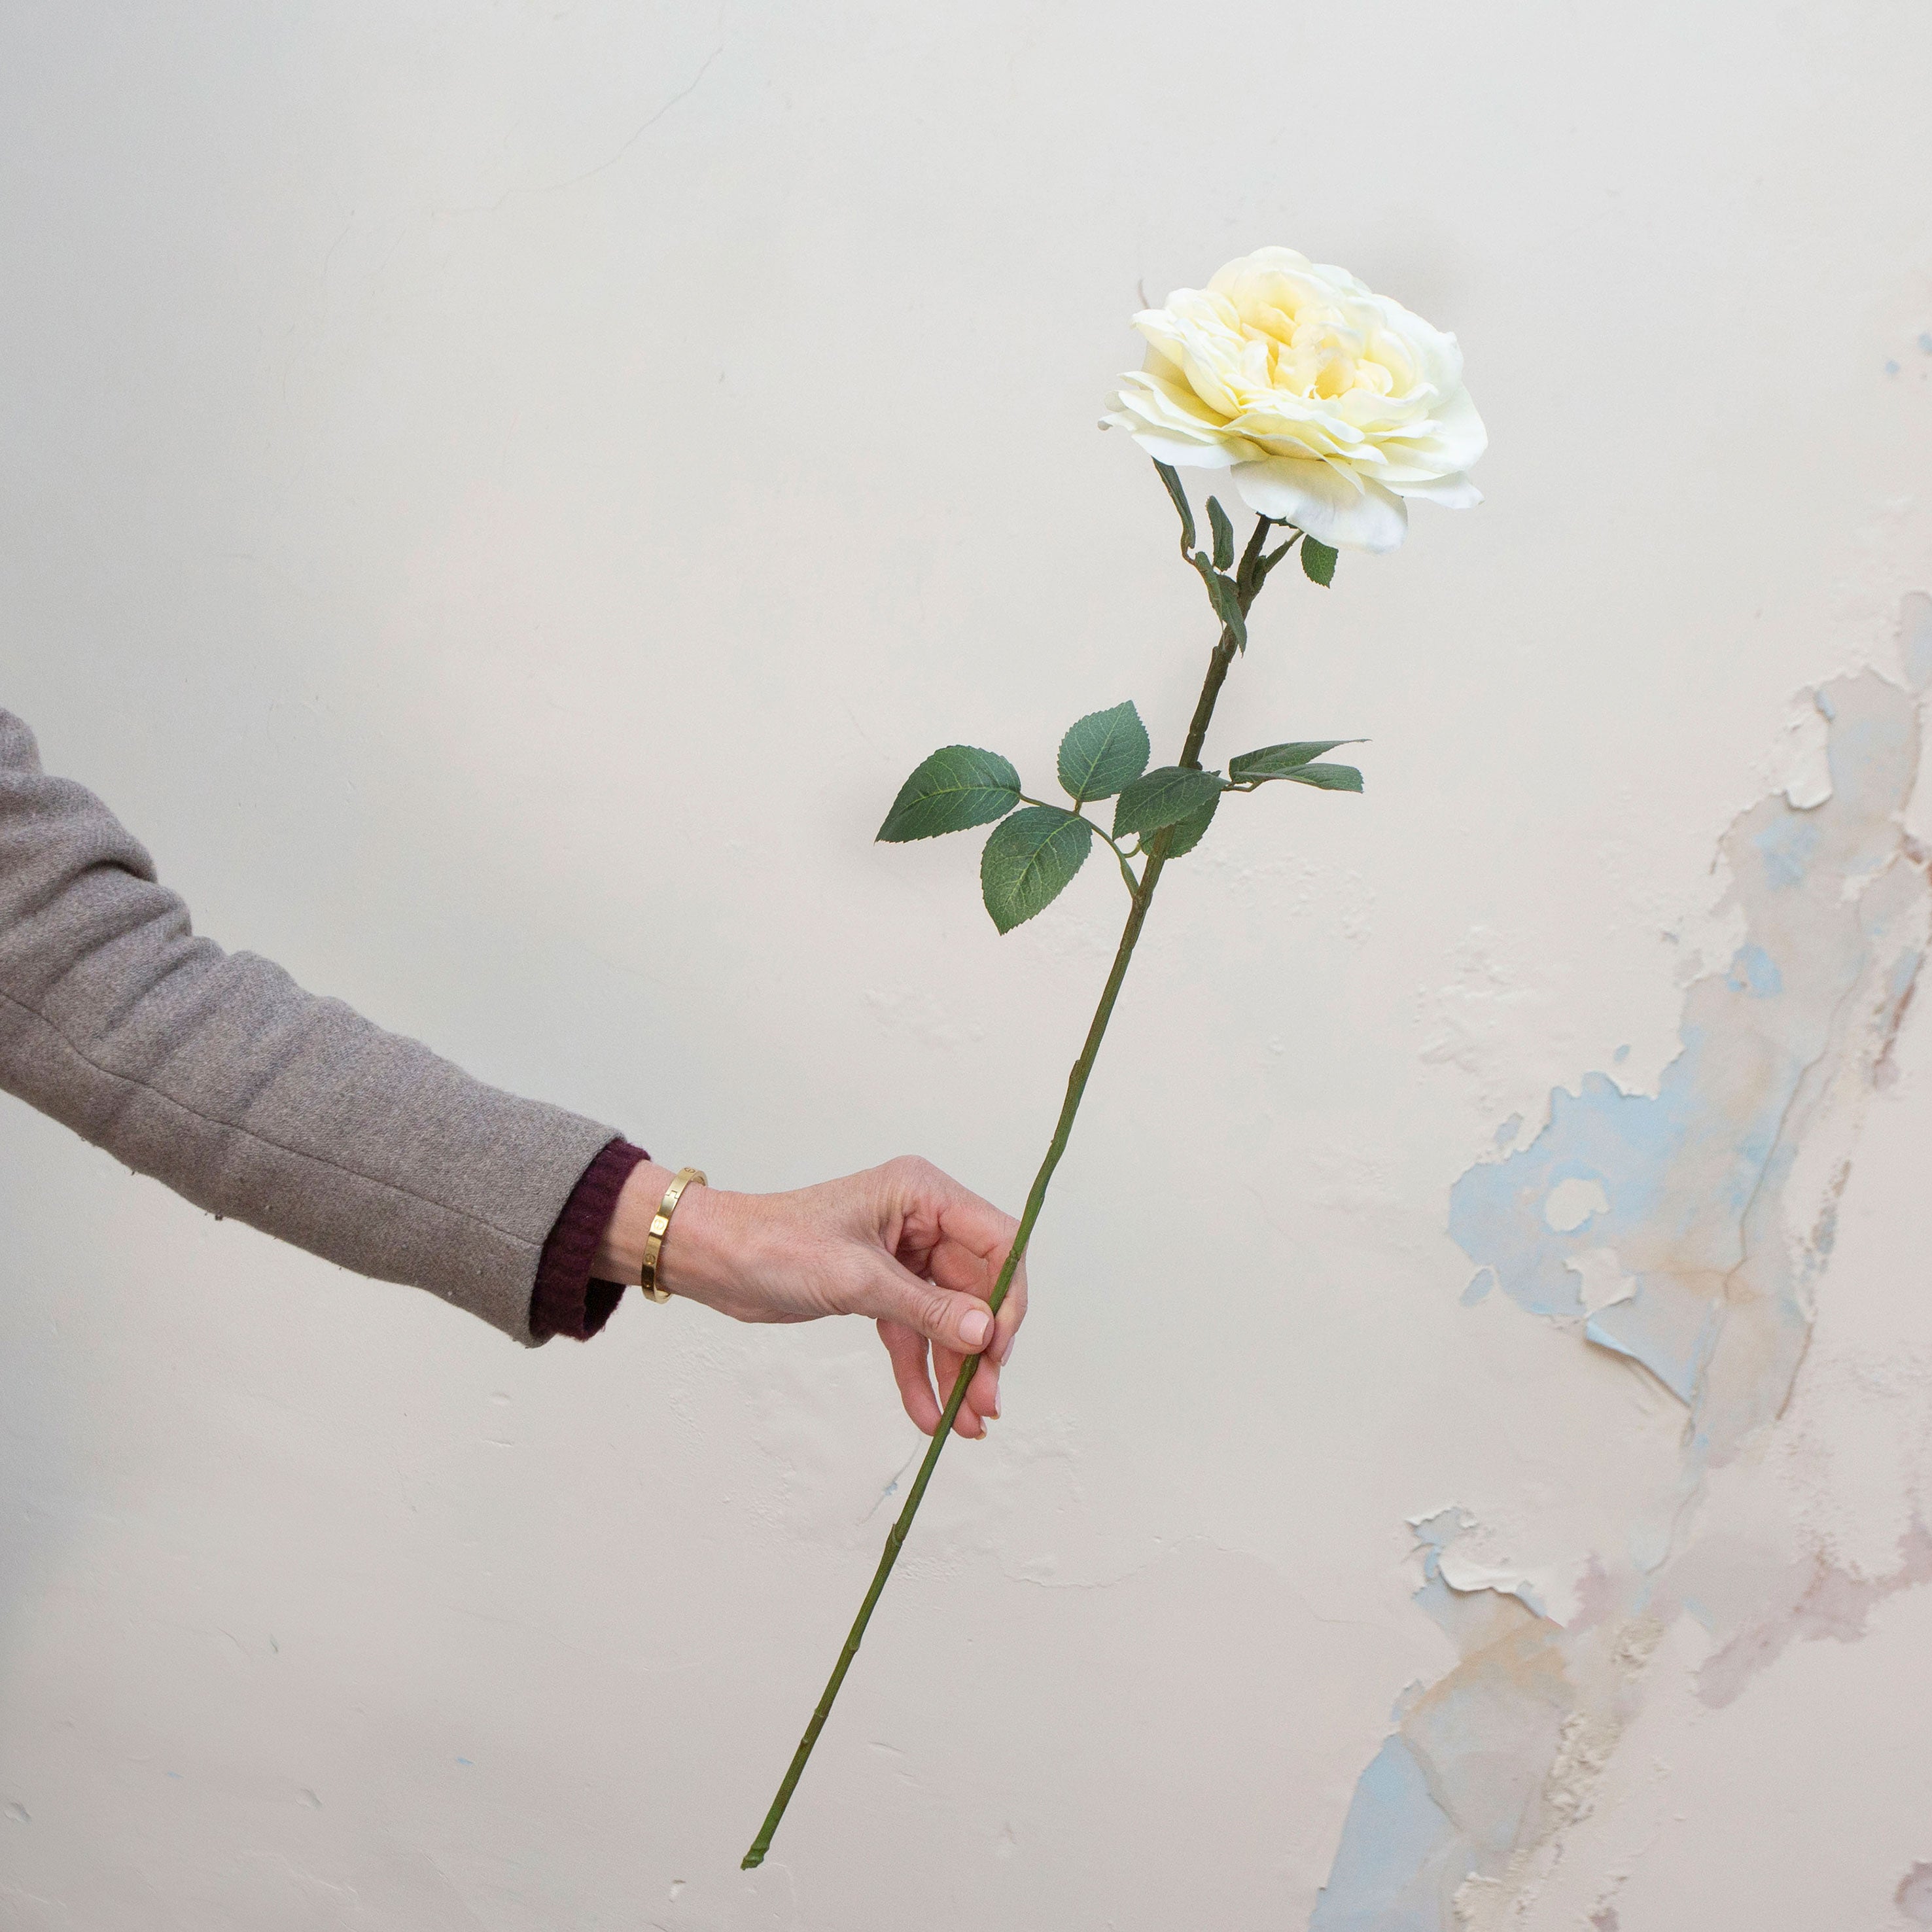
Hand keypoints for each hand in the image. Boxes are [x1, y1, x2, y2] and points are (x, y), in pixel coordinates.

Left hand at [594, 1156, 1026, 1438]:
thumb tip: (986, 1333)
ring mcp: (902, 1257)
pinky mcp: (878, 1289)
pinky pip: (913, 1334)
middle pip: (976, 1289)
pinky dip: (920, 1372)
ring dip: (956, 1370)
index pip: (998, 1241)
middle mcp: (921, 1221)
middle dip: (982, 1349)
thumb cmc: (776, 1245)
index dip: (1007, 1297)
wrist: (716, 1259)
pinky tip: (927, 1414)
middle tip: (985, 1404)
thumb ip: (926, 1308)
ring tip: (965, 1425)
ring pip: (947, 1319)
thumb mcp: (856, 1278)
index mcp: (923, 1194)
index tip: (1000, 1349)